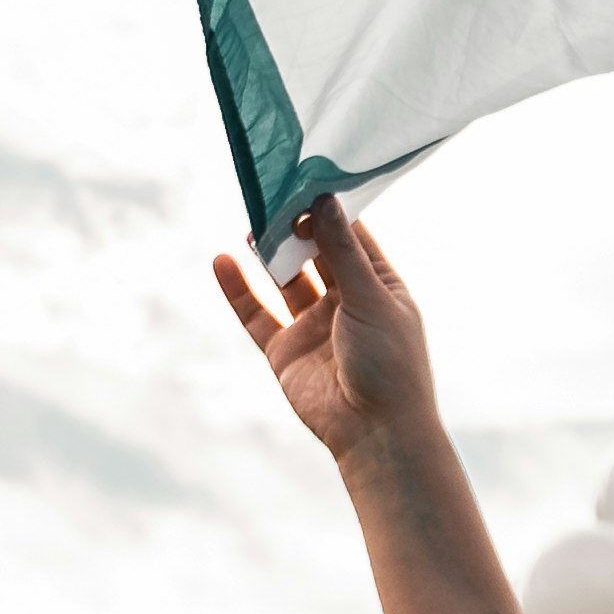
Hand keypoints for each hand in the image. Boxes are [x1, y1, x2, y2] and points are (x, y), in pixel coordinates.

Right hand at [213, 191, 438, 476]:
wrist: (375, 433)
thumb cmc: (390, 363)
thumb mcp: (369, 298)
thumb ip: (342, 250)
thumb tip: (324, 200)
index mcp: (378, 284)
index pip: (350, 234)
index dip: (326, 209)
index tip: (303, 180)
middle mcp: (346, 301)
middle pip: (313, 252)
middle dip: (294, 226)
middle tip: (271, 196)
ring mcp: (314, 325)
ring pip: (284, 278)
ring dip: (269, 253)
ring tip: (254, 225)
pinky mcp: (285, 350)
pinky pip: (256, 314)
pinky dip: (238, 289)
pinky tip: (222, 261)